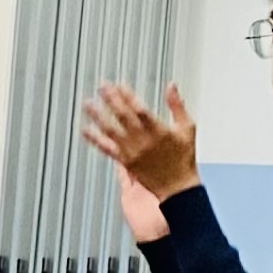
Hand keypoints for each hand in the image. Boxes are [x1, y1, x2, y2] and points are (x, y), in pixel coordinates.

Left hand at [80, 80, 200, 236]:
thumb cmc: (184, 157)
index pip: (139, 109)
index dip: (128, 96)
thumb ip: (177, 105)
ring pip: (110, 130)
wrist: (177, 187)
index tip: (119, 84)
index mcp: (158, 130)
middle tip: (101, 86)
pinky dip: (95, 138)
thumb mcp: (187, 127)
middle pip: (122, 116)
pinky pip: (106, 149)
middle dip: (111, 100)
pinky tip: (85, 130)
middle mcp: (142, 140)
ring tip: (88, 103)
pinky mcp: (125, 162)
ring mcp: (132, 152)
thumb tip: (171, 84)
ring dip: (98, 116)